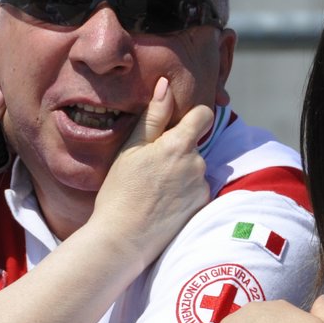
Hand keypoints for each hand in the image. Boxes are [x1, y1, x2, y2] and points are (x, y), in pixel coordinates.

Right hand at [89, 81, 213, 256]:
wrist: (122, 238)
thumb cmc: (119, 191)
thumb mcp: (130, 149)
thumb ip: (153, 116)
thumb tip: (166, 84)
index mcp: (179, 144)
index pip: (204, 115)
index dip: (192, 116)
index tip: (177, 125)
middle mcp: (197, 163)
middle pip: (196, 144)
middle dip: (179, 149)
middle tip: (151, 166)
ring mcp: (201, 185)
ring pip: (195, 167)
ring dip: (181, 171)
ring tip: (154, 187)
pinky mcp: (202, 205)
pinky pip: (196, 188)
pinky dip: (184, 191)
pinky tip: (163, 202)